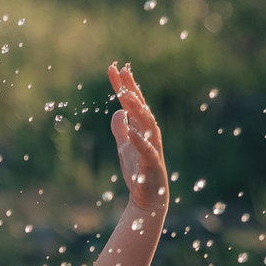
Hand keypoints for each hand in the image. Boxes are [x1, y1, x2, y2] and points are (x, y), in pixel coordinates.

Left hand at [108, 63, 168, 211]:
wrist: (147, 198)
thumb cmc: (138, 172)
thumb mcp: (123, 147)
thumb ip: (120, 128)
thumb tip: (118, 111)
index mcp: (142, 128)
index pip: (132, 102)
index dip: (123, 85)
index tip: (113, 67)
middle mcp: (150, 134)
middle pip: (141, 107)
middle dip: (132, 89)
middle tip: (123, 71)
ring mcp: (153, 148)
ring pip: (147, 124)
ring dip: (137, 109)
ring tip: (126, 95)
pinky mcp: (152, 164)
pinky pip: (147, 150)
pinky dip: (140, 140)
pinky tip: (132, 131)